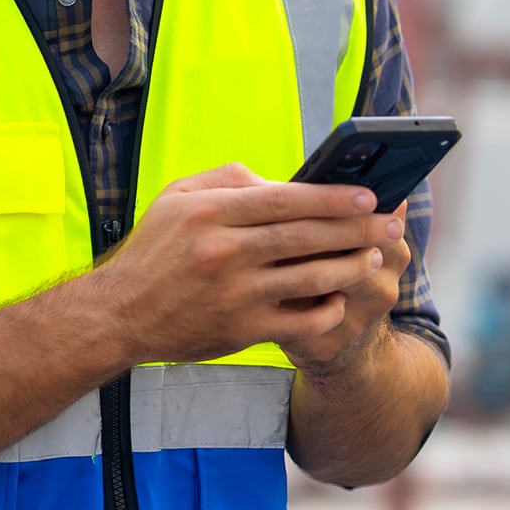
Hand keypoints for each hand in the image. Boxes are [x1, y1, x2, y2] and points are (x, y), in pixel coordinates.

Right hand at [87, 163, 399, 366]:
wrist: (120, 314)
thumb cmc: (154, 251)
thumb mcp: (177, 197)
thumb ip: (229, 180)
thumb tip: (283, 182)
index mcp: (211, 212)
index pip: (286, 199)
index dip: (333, 196)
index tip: (367, 194)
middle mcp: (224, 252)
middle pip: (306, 237)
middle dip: (355, 229)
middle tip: (389, 223)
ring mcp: (234, 294)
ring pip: (310, 279)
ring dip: (349, 267)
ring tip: (372, 257)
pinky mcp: (240, 330)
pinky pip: (299, 321)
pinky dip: (326, 310)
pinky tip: (340, 299)